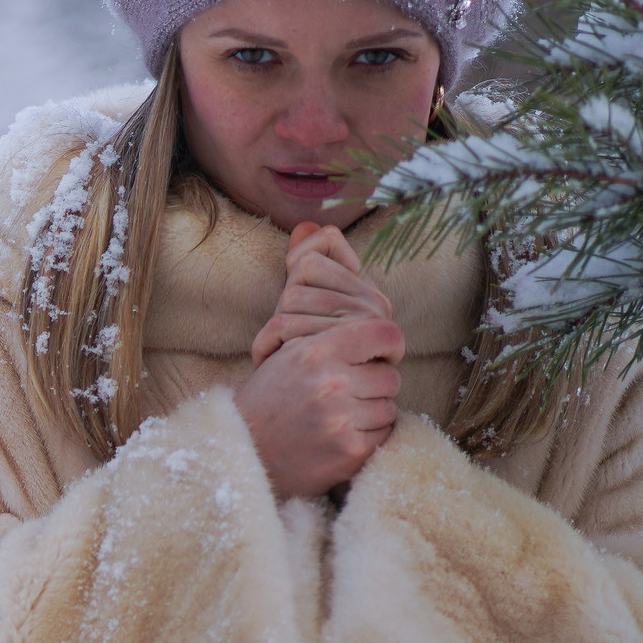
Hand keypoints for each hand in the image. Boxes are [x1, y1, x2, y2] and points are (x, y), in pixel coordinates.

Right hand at [235, 316, 403, 499]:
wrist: (244, 450)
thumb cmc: (268, 399)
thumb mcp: (287, 356)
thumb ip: (330, 341)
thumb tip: (381, 334)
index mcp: (315, 352)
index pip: (384, 334)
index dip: (390, 345)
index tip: (383, 355)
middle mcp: (331, 383)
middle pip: (390, 376)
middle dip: (375, 384)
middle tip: (350, 392)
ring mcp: (342, 419)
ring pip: (389, 407)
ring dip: (372, 412)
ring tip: (342, 415)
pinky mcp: (350, 451)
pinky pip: (384, 435)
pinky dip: (369, 435)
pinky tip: (343, 434)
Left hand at [250, 222, 394, 364]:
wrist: (306, 417)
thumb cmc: (308, 359)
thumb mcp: (309, 308)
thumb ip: (312, 262)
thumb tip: (306, 225)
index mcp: (370, 294)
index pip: (322, 244)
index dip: (298, 262)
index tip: (297, 289)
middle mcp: (376, 308)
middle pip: (302, 274)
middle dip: (284, 305)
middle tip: (289, 338)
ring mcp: (362, 333)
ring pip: (291, 297)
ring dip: (275, 328)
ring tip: (283, 353)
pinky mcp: (338, 358)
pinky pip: (281, 324)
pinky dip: (266, 341)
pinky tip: (271, 358)